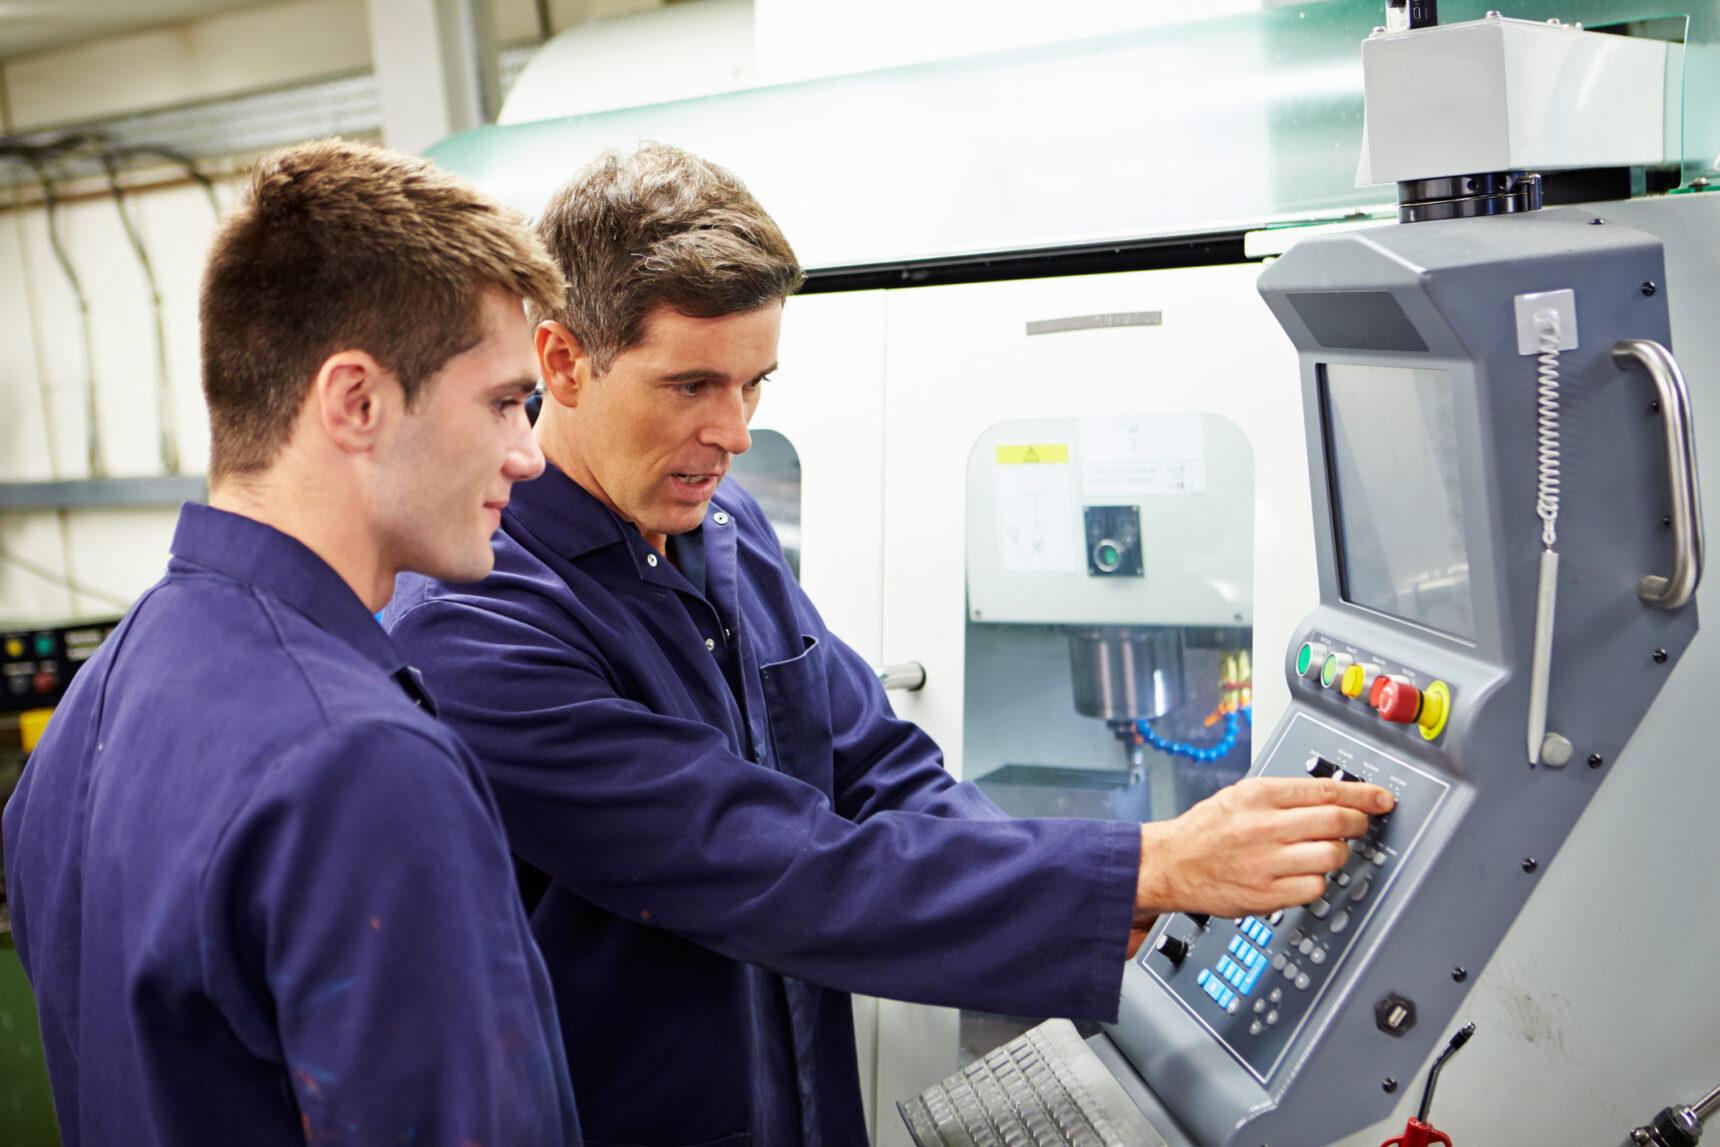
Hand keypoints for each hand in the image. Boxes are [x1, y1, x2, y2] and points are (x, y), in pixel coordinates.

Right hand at [1127, 776, 1392, 952]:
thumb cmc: (1205, 831)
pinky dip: (1317, 883)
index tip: (1381, 799)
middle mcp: (1264, 826)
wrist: (1169, 864)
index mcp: (1259, 795)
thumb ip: (1284, 796)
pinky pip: (1315, 888)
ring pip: (1332, 856)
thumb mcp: (1240, 796)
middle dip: (1357, 824)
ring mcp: (1266, 862)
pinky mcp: (1266, 894)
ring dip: (1336, 855)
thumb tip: (1333, 797)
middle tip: (1357, 827)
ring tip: (1322, 854)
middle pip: (1336, 821)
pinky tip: (1303, 876)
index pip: (1326, 790)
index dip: (1363, 795)